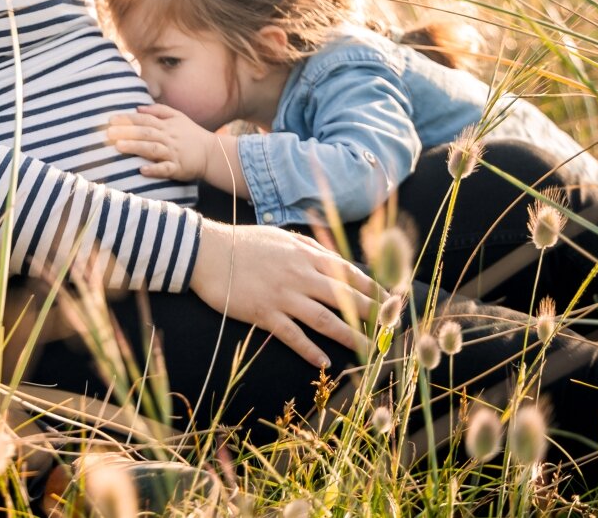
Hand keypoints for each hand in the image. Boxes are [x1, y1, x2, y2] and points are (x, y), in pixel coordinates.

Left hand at [107, 104, 217, 180]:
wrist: (212, 153)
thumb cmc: (192, 135)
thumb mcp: (178, 117)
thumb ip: (158, 110)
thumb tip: (138, 108)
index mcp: (166, 126)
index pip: (144, 120)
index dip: (127, 119)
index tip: (110, 120)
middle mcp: (168, 138)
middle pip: (145, 133)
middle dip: (126, 132)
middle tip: (108, 133)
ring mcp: (173, 154)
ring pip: (152, 149)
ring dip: (136, 147)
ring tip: (119, 147)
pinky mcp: (178, 168)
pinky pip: (165, 169)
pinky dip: (154, 169)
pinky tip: (142, 170)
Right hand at [188, 220, 383, 368]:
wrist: (208, 251)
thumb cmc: (245, 241)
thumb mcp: (282, 236)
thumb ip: (309, 246)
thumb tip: (334, 258)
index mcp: (307, 255)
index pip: (349, 273)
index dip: (372, 287)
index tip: (390, 299)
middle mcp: (300, 276)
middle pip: (344, 297)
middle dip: (370, 313)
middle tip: (389, 328)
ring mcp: (283, 296)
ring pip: (324, 319)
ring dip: (348, 335)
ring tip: (367, 349)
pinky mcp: (264, 314)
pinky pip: (293, 335)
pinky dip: (310, 350)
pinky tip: (324, 361)